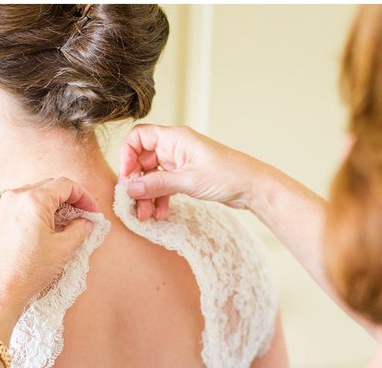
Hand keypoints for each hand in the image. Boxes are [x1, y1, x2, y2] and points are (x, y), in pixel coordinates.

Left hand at [0, 178, 96, 337]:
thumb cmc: (29, 271)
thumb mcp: (65, 249)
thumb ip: (80, 229)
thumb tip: (86, 221)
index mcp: (34, 200)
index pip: (65, 185)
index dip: (84, 196)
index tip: (92, 211)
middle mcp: (13, 196)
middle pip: (47, 186)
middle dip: (68, 199)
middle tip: (81, 215)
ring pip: (29, 193)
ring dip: (47, 203)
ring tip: (58, 221)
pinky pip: (9, 201)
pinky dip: (24, 206)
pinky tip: (31, 220)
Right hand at [120, 124, 272, 221]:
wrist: (253, 186)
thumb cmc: (228, 175)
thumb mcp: (188, 181)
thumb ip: (157, 184)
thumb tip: (130, 188)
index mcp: (175, 138)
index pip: (138, 138)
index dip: (127, 156)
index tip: (127, 178)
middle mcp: (176, 147)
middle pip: (143, 160)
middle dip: (138, 183)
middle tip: (135, 205)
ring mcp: (182, 162)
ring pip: (154, 176)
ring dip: (148, 195)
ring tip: (147, 215)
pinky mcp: (188, 176)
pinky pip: (166, 185)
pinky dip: (161, 198)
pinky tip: (161, 213)